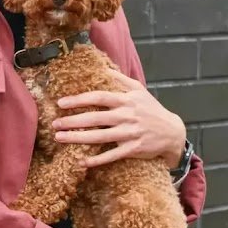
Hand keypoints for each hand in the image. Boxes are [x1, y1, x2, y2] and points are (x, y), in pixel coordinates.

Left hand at [51, 69, 185, 168]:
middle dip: (72, 121)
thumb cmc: (151, 109)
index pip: (98, 97)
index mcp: (125, 100)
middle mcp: (126, 116)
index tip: (61, 103)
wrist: (173, 132)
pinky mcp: (134, 149)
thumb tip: (102, 66)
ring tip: (60, 138)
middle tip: (54, 124)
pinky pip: (112, 155)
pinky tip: (82, 162)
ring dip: (78, 138)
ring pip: (100, 137)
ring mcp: (130, 133)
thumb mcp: (138, 90)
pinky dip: (97, 160)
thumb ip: (120, 79)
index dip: (79, 100)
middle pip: (95, 118)